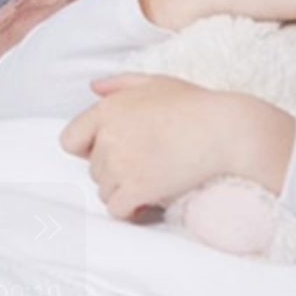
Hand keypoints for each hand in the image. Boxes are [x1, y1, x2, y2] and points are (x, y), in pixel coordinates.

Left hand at [58, 75, 292, 220]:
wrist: (226, 131)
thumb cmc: (196, 106)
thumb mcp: (156, 83)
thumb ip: (120, 83)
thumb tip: (93, 87)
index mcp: (106, 110)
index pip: (69, 140)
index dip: (88, 149)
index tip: (112, 153)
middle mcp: (107, 137)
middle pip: (94, 169)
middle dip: (114, 172)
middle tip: (144, 169)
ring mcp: (120, 164)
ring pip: (105, 191)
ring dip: (123, 192)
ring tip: (150, 186)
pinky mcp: (137, 189)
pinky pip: (118, 210)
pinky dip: (130, 212)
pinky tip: (147, 208)